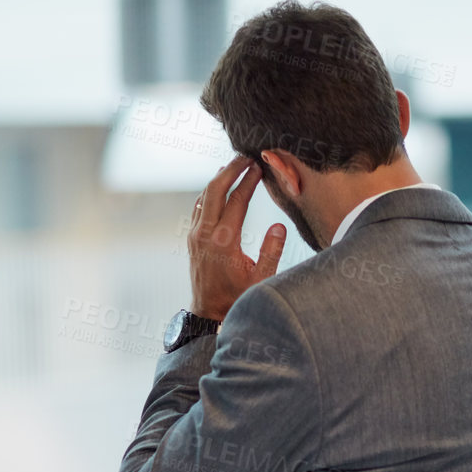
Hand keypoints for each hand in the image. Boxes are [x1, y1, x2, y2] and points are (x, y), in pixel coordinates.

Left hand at [188, 155, 285, 320]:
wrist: (209, 315)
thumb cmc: (237, 299)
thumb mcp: (261, 280)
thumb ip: (272, 252)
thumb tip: (279, 225)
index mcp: (224, 242)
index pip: (237, 202)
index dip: (248, 182)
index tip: (258, 167)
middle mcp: (205, 235)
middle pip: (215, 190)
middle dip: (230, 170)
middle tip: (244, 156)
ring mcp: (195, 235)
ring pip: (204, 196)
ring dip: (218, 179)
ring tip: (234, 165)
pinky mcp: (192, 239)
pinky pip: (199, 207)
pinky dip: (210, 193)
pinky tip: (219, 186)